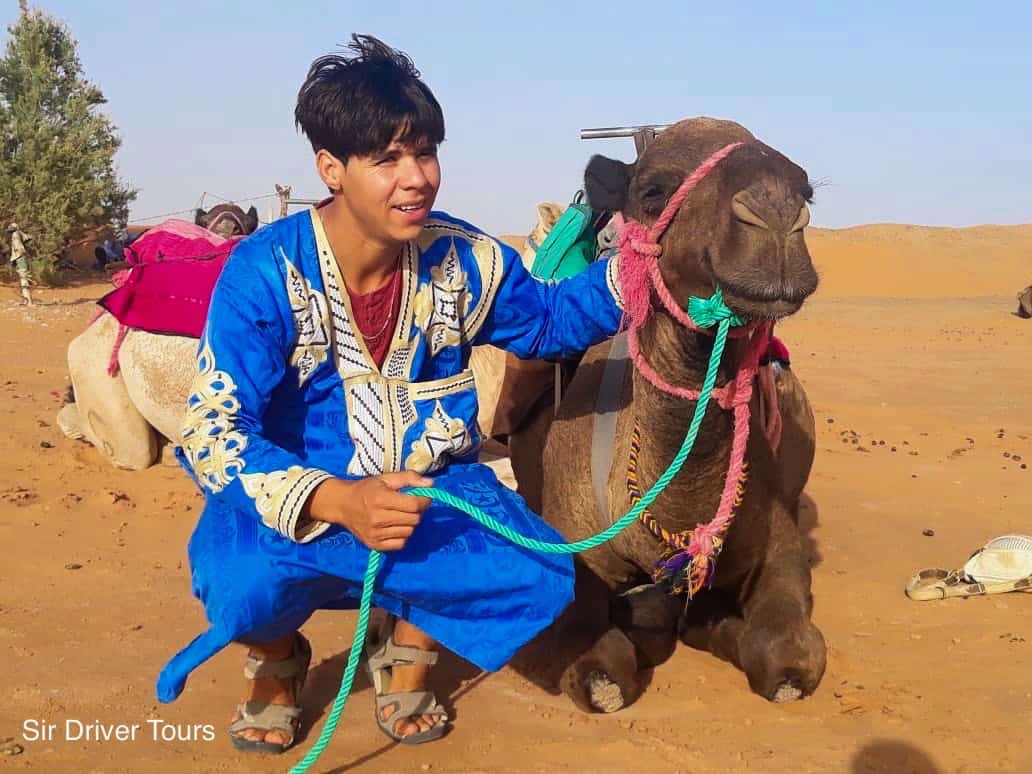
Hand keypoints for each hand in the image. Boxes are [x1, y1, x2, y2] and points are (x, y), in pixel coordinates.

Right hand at [306, 471, 433, 550]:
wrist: (342, 505)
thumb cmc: (366, 489)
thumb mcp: (385, 478)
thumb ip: (409, 478)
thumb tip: (431, 484)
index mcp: (381, 499)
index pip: (414, 505)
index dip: (425, 500)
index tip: (424, 496)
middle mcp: (377, 518)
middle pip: (414, 519)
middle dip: (417, 511)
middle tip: (410, 505)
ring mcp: (375, 534)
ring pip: (409, 532)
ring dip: (409, 523)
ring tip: (400, 515)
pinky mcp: (374, 545)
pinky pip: (400, 544)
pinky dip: (402, 535)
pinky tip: (394, 526)